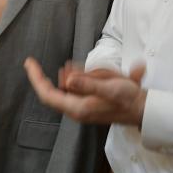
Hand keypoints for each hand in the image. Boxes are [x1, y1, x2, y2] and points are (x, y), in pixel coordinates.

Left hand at [24, 58, 146, 127]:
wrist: (143, 109)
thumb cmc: (127, 99)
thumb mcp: (110, 88)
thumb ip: (88, 84)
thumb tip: (66, 79)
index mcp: (77, 108)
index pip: (47, 94)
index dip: (36, 79)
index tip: (29, 63)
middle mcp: (76, 110)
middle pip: (57, 88)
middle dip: (66, 74)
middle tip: (80, 67)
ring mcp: (82, 107)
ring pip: (69, 85)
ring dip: (78, 74)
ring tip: (100, 74)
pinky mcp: (88, 103)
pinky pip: (78, 86)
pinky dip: (83, 77)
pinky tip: (97, 74)